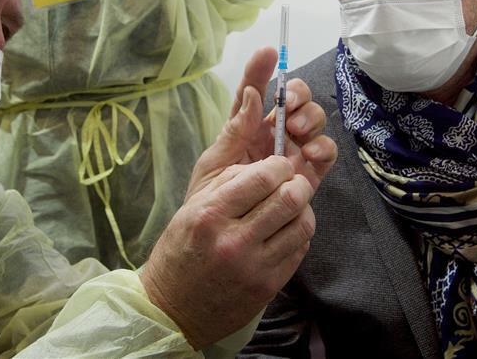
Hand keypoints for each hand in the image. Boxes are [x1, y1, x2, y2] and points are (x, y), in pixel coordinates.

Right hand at [140, 156, 314, 348]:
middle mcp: (234, 241)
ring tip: (291, 206)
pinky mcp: (269, 286)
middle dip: (298, 183)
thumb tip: (265, 165)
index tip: (278, 166)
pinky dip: (297, 233)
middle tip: (292, 181)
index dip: (278, 165)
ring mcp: (254, 267)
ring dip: (303, 209)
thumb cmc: (181, 252)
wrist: (173, 310)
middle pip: (289, 199)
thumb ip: (227, 182)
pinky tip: (284, 230)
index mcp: (210, 215)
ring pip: (302, 224)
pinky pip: (300, 249)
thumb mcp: (190, 209)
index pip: (262, 178)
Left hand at [188, 47, 336, 199]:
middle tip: (286, 107)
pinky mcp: (310, 172)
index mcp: (247, 125)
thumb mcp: (215, 163)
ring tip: (295, 130)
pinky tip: (310, 151)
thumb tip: (250, 94)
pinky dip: (323, 146)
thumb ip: (234, 130)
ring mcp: (294, 150)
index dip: (261, 69)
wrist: (225, 236)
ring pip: (313, 119)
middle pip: (294, 99)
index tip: (268, 52)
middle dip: (295, 95)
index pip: (255, 90)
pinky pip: (325, 152)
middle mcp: (273, 132)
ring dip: (309, 117)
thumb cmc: (212, 199)